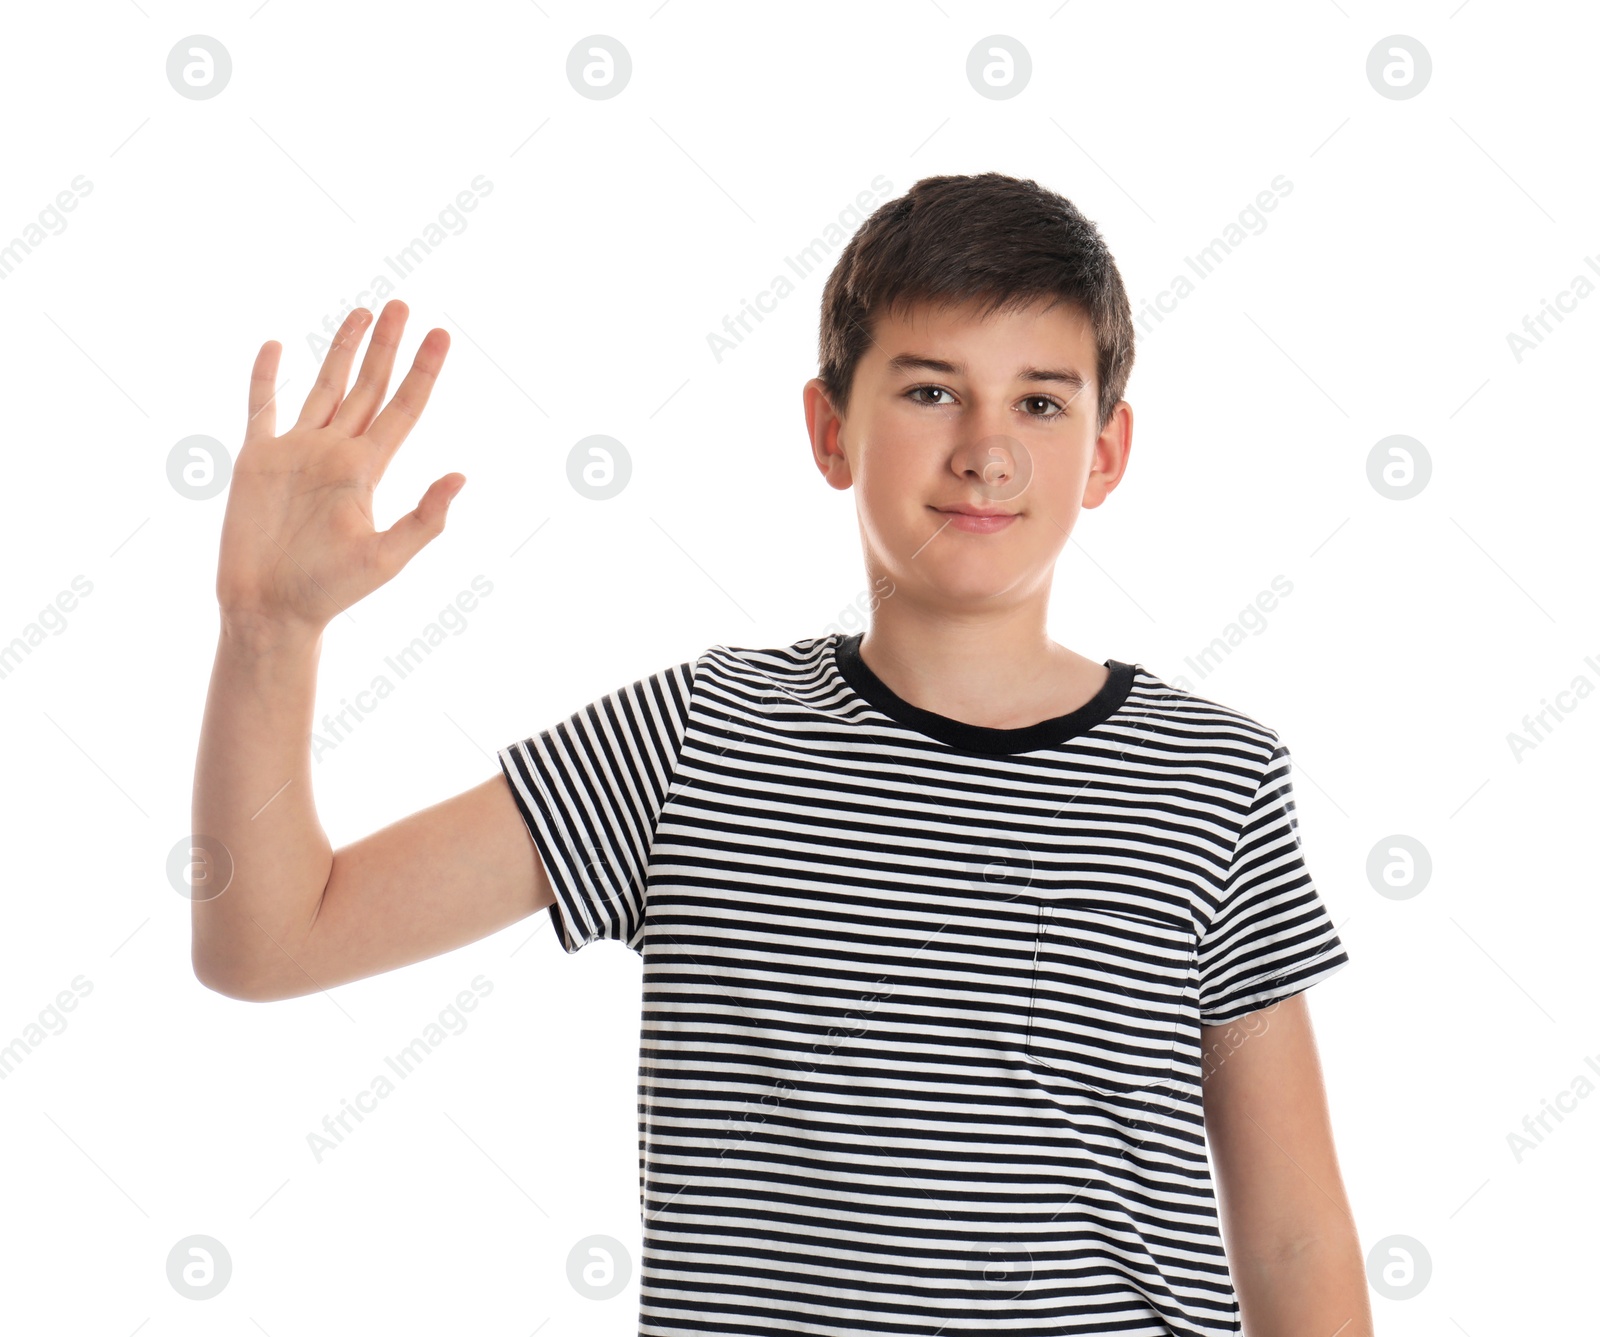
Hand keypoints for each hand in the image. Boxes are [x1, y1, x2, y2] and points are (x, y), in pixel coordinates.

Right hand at [214, 300, 461, 641]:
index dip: (423, 371)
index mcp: (368, 470)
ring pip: (326, 387)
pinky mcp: (257, 459)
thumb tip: (463, 477)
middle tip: (403, 305)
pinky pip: (262, 407)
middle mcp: (336, 453)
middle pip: (370, 387)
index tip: (442, 335)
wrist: (269, 608)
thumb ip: (424, 519)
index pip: (404, 408)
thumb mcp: (386, 558)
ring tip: (364, 313)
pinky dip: (267, 376)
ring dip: (343, 350)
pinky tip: (279, 345)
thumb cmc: (329, 591)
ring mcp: (297, 452)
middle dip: (387, 347)